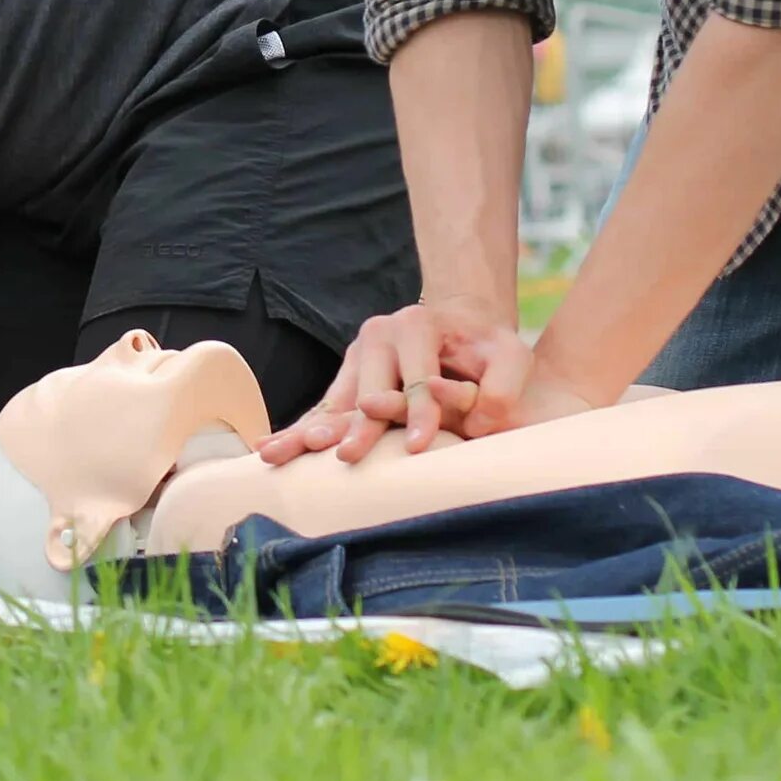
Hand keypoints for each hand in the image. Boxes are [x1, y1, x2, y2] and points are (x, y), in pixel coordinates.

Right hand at [259, 293, 531, 465]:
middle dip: (361, 425)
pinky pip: (322, 410)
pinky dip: (299, 431)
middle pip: (368, 388)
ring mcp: (356, 357)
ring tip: (285, 453)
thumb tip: (478, 421)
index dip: (419, 409)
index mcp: (415, 324)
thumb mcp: (511, 355)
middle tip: (351, 456)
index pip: (417, 373)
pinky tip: (269, 447)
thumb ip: (503, 385)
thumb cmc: (487, 347)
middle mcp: (377, 335)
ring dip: (314, 430)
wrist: (459, 325)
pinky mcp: (347, 380)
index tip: (419, 445)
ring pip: (336, 401)